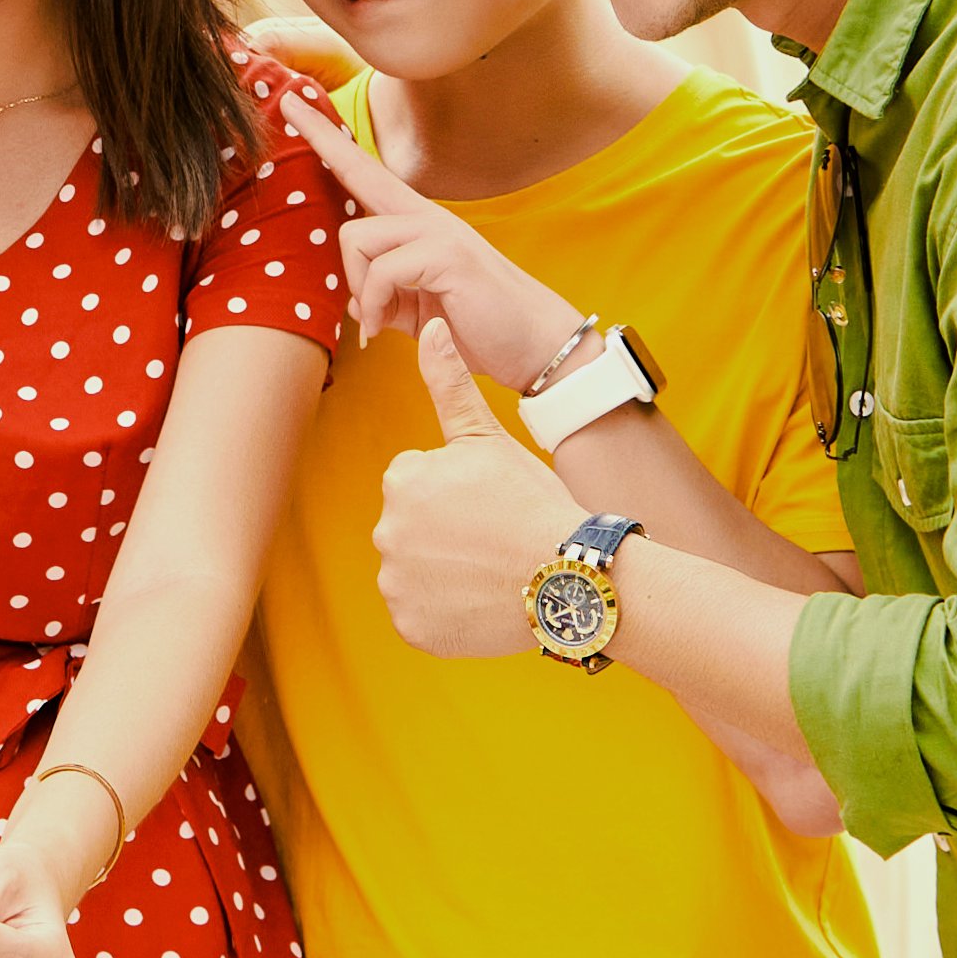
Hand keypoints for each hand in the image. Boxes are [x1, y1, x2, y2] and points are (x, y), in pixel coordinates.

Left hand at [281, 109, 590, 399]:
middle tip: (288, 112)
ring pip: (356, 237)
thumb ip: (383, 297)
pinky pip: (381, 271)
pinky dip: (374, 307)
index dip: (327, 137)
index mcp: (417, 223)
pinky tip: (384, 330)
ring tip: (377, 321)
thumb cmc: (478, 326)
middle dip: (320, 145)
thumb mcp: (416, 310)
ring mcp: (438, 231)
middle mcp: (426, 216)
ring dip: (358, 289)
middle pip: (357, 174)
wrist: (535, 346)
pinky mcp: (447, 255)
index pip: (365, 170)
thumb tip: (352, 299)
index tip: (292, 104)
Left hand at [367, 319, 581, 663]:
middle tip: (494, 538)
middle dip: (445, 533)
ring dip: (443, 573)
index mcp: (402, 480)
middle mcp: (387, 532)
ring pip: (413, 572)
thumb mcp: (489, 438)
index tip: (490, 505)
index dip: (457, 495)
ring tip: (491, 570)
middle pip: (412, 528)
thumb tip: (431, 328)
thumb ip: (449, 383)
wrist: (569, 575)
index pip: (417, 485)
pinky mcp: (411, 628)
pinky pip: (420, 615)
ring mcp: (396, 585)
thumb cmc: (534, 501)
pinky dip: (443, 612)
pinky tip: (480, 601)